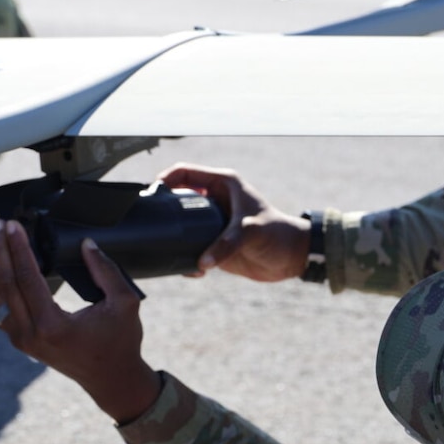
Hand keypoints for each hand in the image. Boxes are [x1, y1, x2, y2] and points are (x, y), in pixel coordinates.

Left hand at [0, 220, 162, 423]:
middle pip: (3, 283)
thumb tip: (85, 244)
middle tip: (0, 224)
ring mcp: (21, 341)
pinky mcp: (20, 343)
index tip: (13, 224)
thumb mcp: (125, 303)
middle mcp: (30, 334)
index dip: (18, 247)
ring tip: (3, 245)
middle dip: (0, 249)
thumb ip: (106, 271)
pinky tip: (4, 273)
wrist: (112, 379)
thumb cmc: (121, 342)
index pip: (26, 276)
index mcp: (52, 325)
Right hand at [157, 163, 309, 282]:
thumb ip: (226, 244)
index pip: (184, 172)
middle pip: (177, 199)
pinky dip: (187, 259)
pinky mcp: (214, 245)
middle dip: (164, 211)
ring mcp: (212, 224)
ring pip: (182, 226)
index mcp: (222, 184)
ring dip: (174, 238)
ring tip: (168, 250)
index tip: (152, 194)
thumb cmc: (278, 234)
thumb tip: (201, 263)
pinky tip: (192, 270)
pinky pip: (191, 249)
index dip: (165, 179)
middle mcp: (214, 201)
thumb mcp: (250, 232)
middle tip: (152, 226)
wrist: (292, 258)